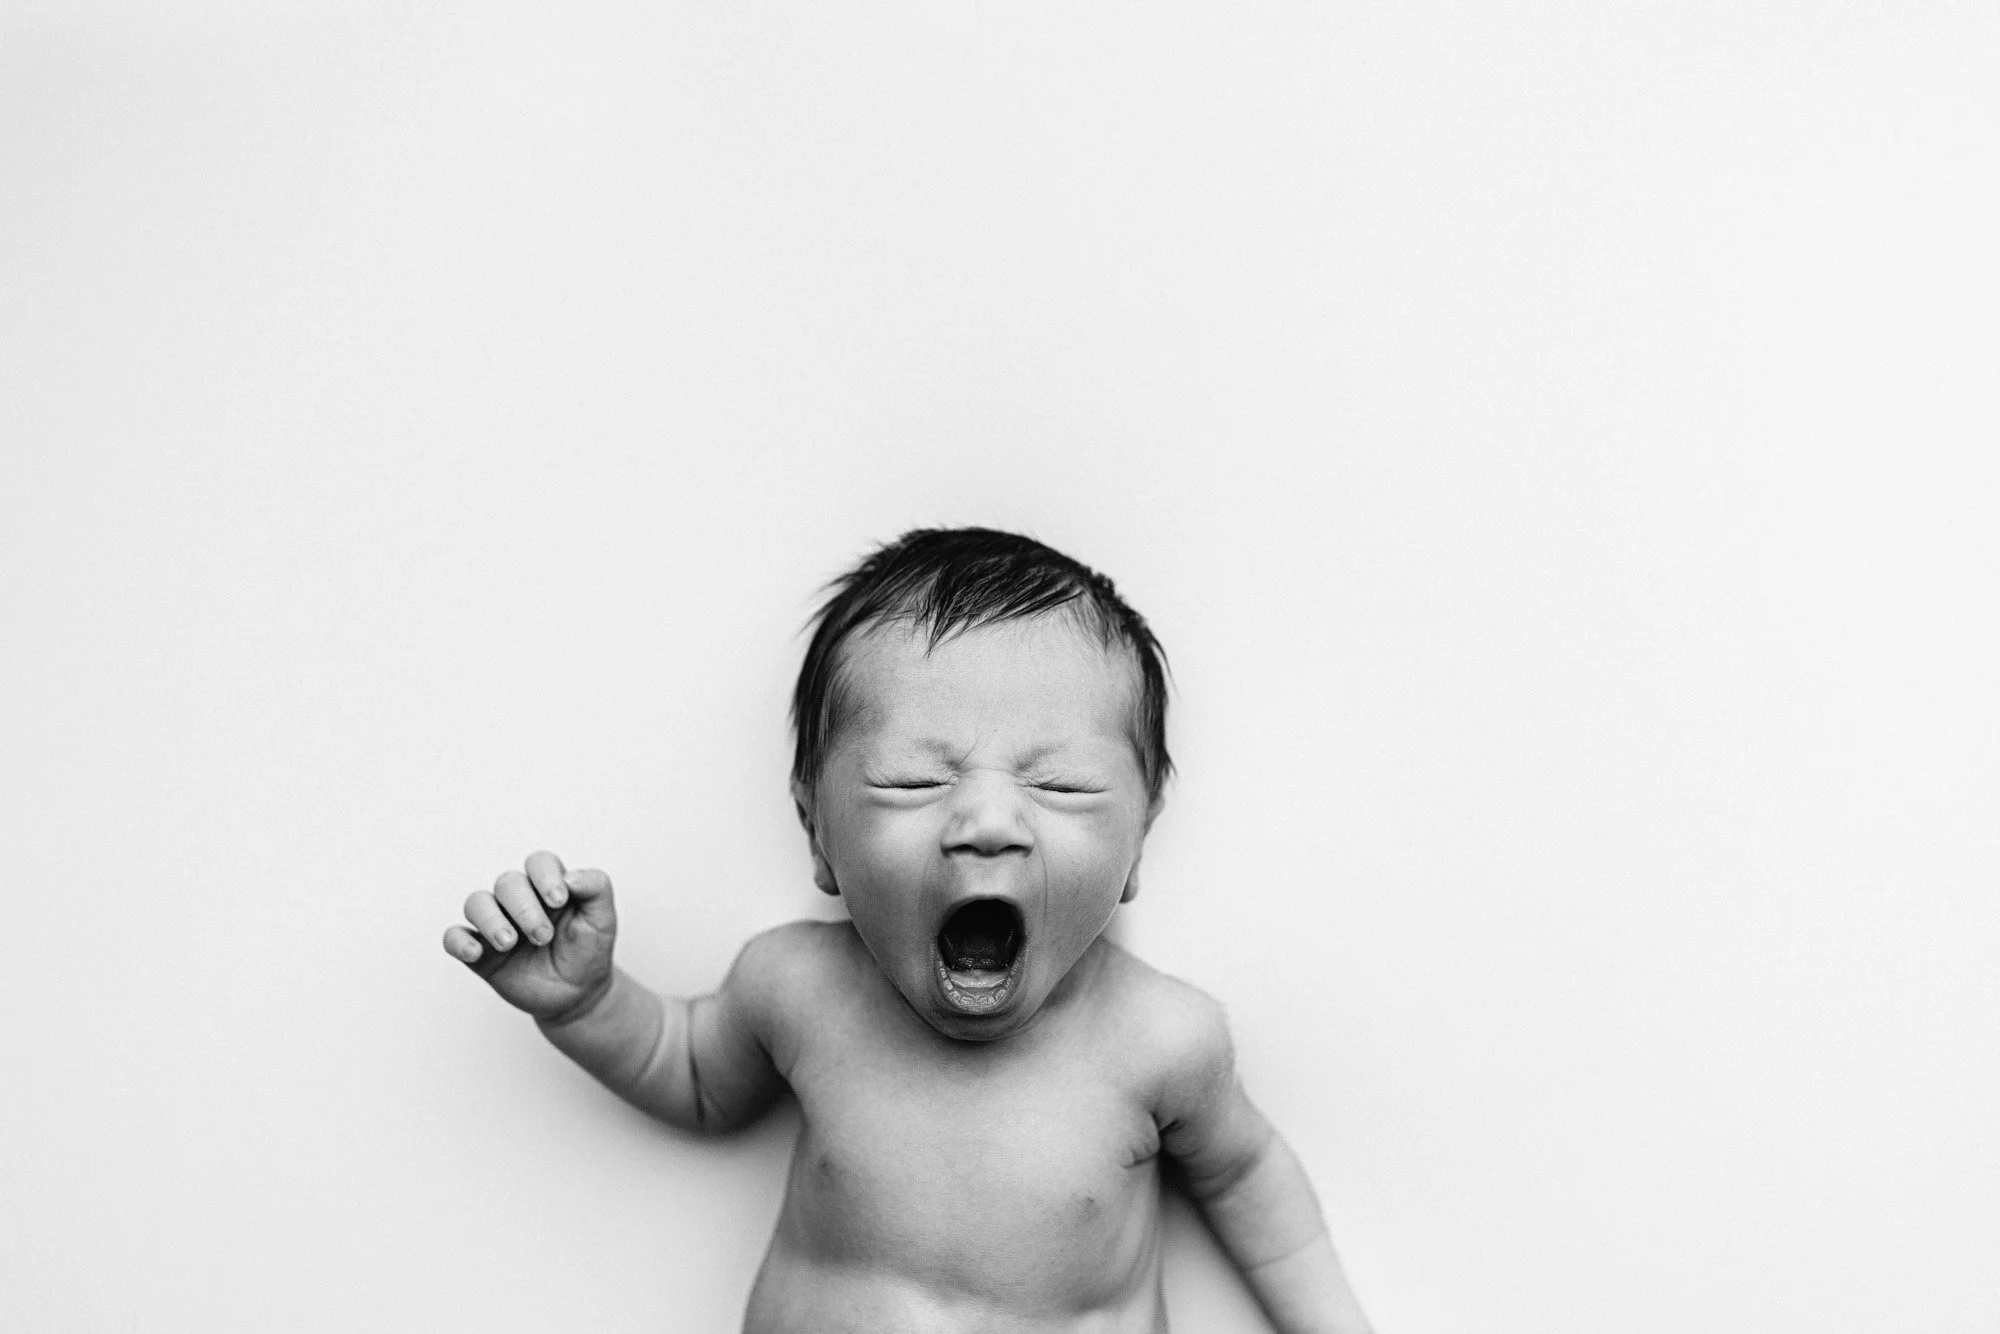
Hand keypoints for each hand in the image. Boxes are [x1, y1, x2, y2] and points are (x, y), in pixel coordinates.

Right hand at [443, 850, 616, 1022]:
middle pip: (507, 882)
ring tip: (508, 943)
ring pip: (476, 903)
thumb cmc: (589, 950)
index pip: (539, 863)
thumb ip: (596, 888)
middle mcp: (519, 900)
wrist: (578, 993)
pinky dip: (458, 941)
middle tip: (543, 936)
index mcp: (548, 886)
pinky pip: (454, 937)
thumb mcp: (603, 919)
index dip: (545, 876)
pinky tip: (475, 952)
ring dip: (491, 920)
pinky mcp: (480, 952)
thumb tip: (570, 876)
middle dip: (524, 908)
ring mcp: (497, 924)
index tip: (559, 901)